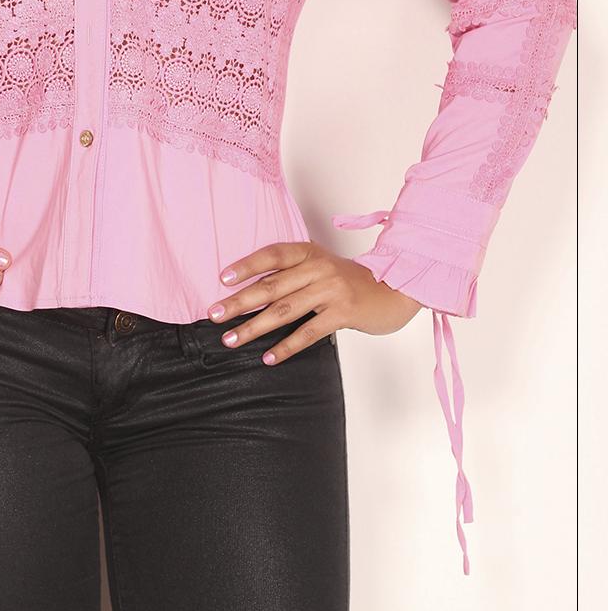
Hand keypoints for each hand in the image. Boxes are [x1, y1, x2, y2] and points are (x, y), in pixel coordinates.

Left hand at [207, 240, 422, 362]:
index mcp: (310, 253)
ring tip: (232, 340)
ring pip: (284, 310)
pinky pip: (309, 332)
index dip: (246, 265)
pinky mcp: (343, 312)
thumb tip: (253, 293)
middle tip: (214, 315)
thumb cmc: (352, 282)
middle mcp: (318, 268)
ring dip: (254, 327)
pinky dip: (286, 346)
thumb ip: (295, 274)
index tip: (222, 278)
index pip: (272, 255)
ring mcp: (331, 290)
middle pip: (271, 285)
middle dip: (239, 302)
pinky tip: (269, 358)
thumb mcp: (323, 267)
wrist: (396, 290)